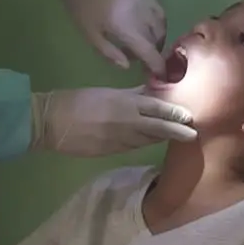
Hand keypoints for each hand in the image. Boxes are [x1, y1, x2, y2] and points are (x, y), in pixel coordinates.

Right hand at [31, 86, 195, 156]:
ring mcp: (120, 140)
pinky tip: (151, 141)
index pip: (158, 109)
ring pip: (147, 139)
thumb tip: (152, 93)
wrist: (50, 123)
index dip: (175, 114)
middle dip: (176, 131)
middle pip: (158, 128)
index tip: (190, 116)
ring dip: (162, 138)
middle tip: (193, 134)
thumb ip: (131, 94)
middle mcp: (127, 123)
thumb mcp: (107, 92)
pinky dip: (145, 142)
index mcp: (125, 103)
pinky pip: (133, 146)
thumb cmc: (76, 101)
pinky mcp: (111, 152)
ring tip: (178, 137)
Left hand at [56, 0, 166, 75]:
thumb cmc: (80, 7)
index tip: (160, 75)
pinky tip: (148, 29)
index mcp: (124, 25)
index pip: (148, 50)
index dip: (156, 64)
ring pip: (161, 25)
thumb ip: (109, 53)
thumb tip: (128, 66)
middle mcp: (139, 12)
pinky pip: (159, 11)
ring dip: (158, 39)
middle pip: (157, 38)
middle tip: (142, 62)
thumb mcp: (89, 35)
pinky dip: (158, 23)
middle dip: (154, 53)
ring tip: (144, 46)